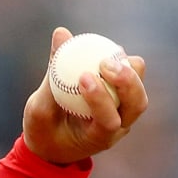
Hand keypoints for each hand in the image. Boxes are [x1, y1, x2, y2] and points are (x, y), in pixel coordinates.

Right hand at [21, 27, 148, 165]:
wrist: (55, 145)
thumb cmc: (44, 131)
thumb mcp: (38, 108)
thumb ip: (52, 74)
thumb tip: (61, 32)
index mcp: (98, 139)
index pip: (109, 120)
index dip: (100, 98)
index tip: (83, 77)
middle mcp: (119, 128)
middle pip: (137, 104)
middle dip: (126, 81)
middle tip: (104, 63)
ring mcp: (125, 115)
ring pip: (139, 92)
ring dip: (128, 71)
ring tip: (104, 57)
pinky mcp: (124, 101)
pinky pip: (132, 81)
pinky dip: (122, 65)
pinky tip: (104, 52)